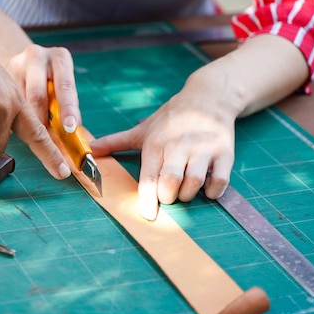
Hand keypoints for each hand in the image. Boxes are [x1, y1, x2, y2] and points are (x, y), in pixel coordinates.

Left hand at [90, 35, 307, 219]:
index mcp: (156, 143)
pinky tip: (206, 187)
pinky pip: (220, 180)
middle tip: (167, 195)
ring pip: (195, 183)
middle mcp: (178, 146)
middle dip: (167, 197)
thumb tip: (89, 149)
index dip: (147, 199)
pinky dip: (213, 191)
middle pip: (171, 181)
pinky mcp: (224, 152)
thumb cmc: (170, 118)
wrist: (208, 97)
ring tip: (184, 190)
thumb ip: (115, 142)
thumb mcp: (142, 129)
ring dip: (188, 195)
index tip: (147, 216)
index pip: (148, 176)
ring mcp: (203, 149)